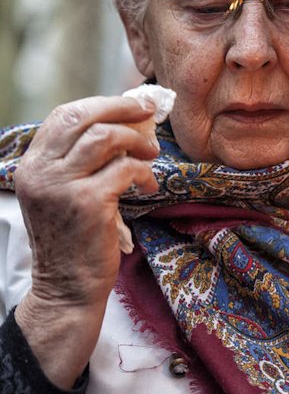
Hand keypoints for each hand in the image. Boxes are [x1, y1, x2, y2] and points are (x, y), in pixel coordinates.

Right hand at [14, 95, 159, 387]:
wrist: (67, 289)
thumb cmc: (73, 241)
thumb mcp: (64, 195)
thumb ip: (81, 161)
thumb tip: (123, 124)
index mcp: (32, 166)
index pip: (64, 115)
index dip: (101, 104)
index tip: (130, 105)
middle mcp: (41, 172)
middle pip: (83, 116)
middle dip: (121, 109)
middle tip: (148, 114)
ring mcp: (62, 186)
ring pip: (104, 137)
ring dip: (136, 141)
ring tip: (151, 156)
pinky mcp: (88, 202)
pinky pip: (125, 169)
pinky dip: (144, 173)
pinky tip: (148, 187)